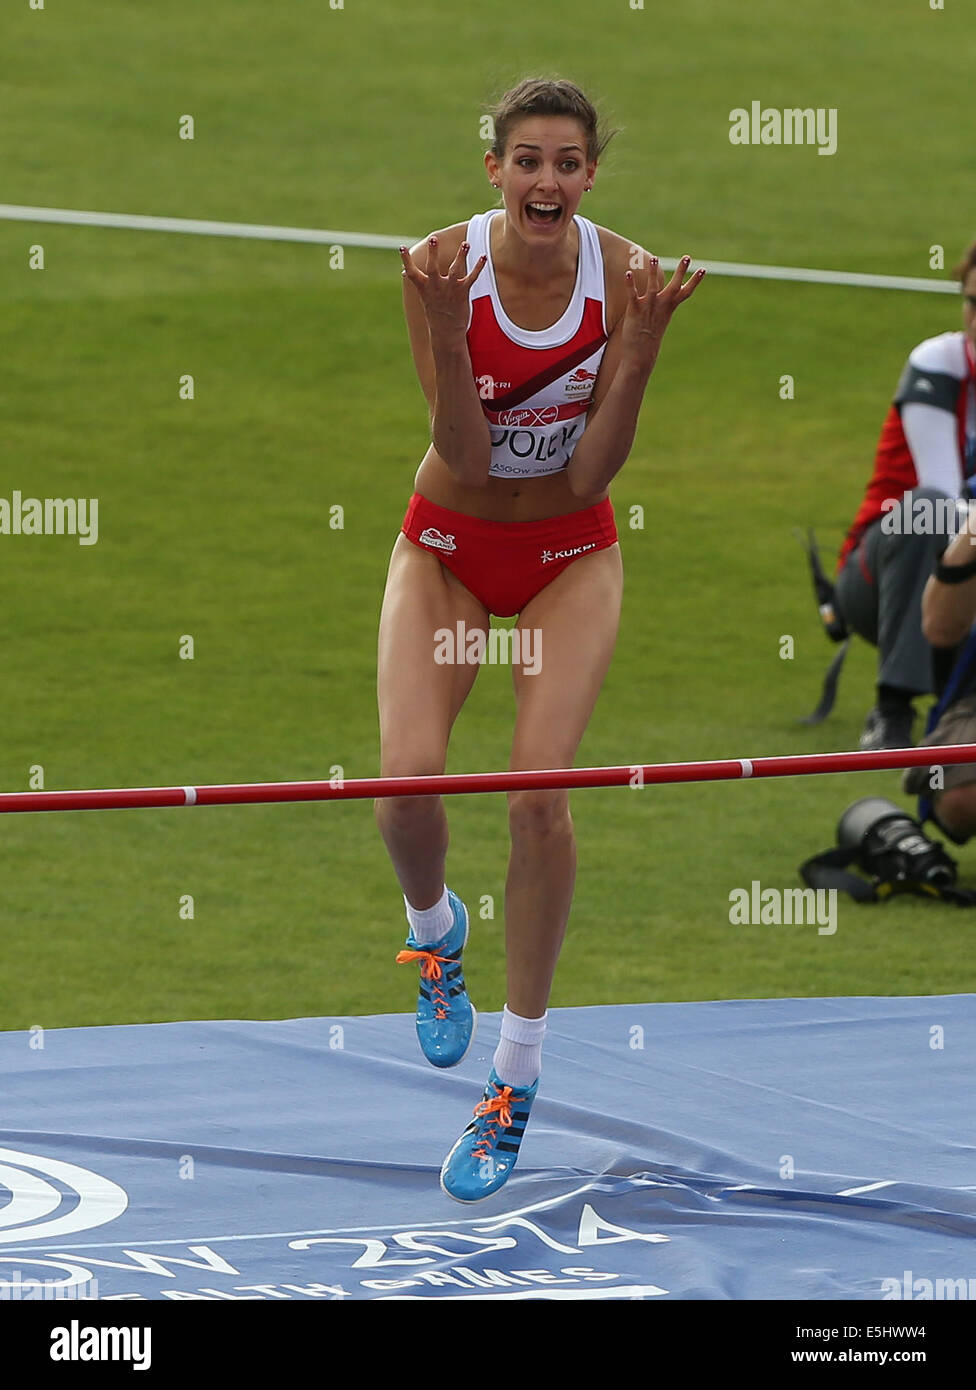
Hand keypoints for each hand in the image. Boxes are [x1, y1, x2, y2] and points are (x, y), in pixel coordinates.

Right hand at [399, 237, 486, 337]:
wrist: (446, 331)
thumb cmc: (434, 311)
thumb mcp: (424, 296)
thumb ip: (419, 281)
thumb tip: (405, 273)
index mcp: (424, 287)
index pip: (411, 272)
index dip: (406, 259)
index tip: (402, 247)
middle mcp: (436, 287)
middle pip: (433, 268)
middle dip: (433, 253)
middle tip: (433, 238)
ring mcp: (449, 289)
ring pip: (455, 270)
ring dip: (461, 256)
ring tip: (465, 243)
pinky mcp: (462, 293)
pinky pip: (471, 277)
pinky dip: (478, 267)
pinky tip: (483, 257)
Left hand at [620, 255, 705, 369]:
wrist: (640, 354)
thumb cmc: (649, 338)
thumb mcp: (659, 319)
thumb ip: (660, 307)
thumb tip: (662, 301)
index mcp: (669, 308)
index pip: (685, 292)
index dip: (695, 281)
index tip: (703, 269)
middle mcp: (661, 305)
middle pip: (674, 286)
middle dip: (681, 271)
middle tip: (687, 257)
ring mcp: (648, 307)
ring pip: (653, 286)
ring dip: (653, 272)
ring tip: (655, 258)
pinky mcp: (635, 310)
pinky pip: (632, 295)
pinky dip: (630, 284)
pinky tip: (628, 273)